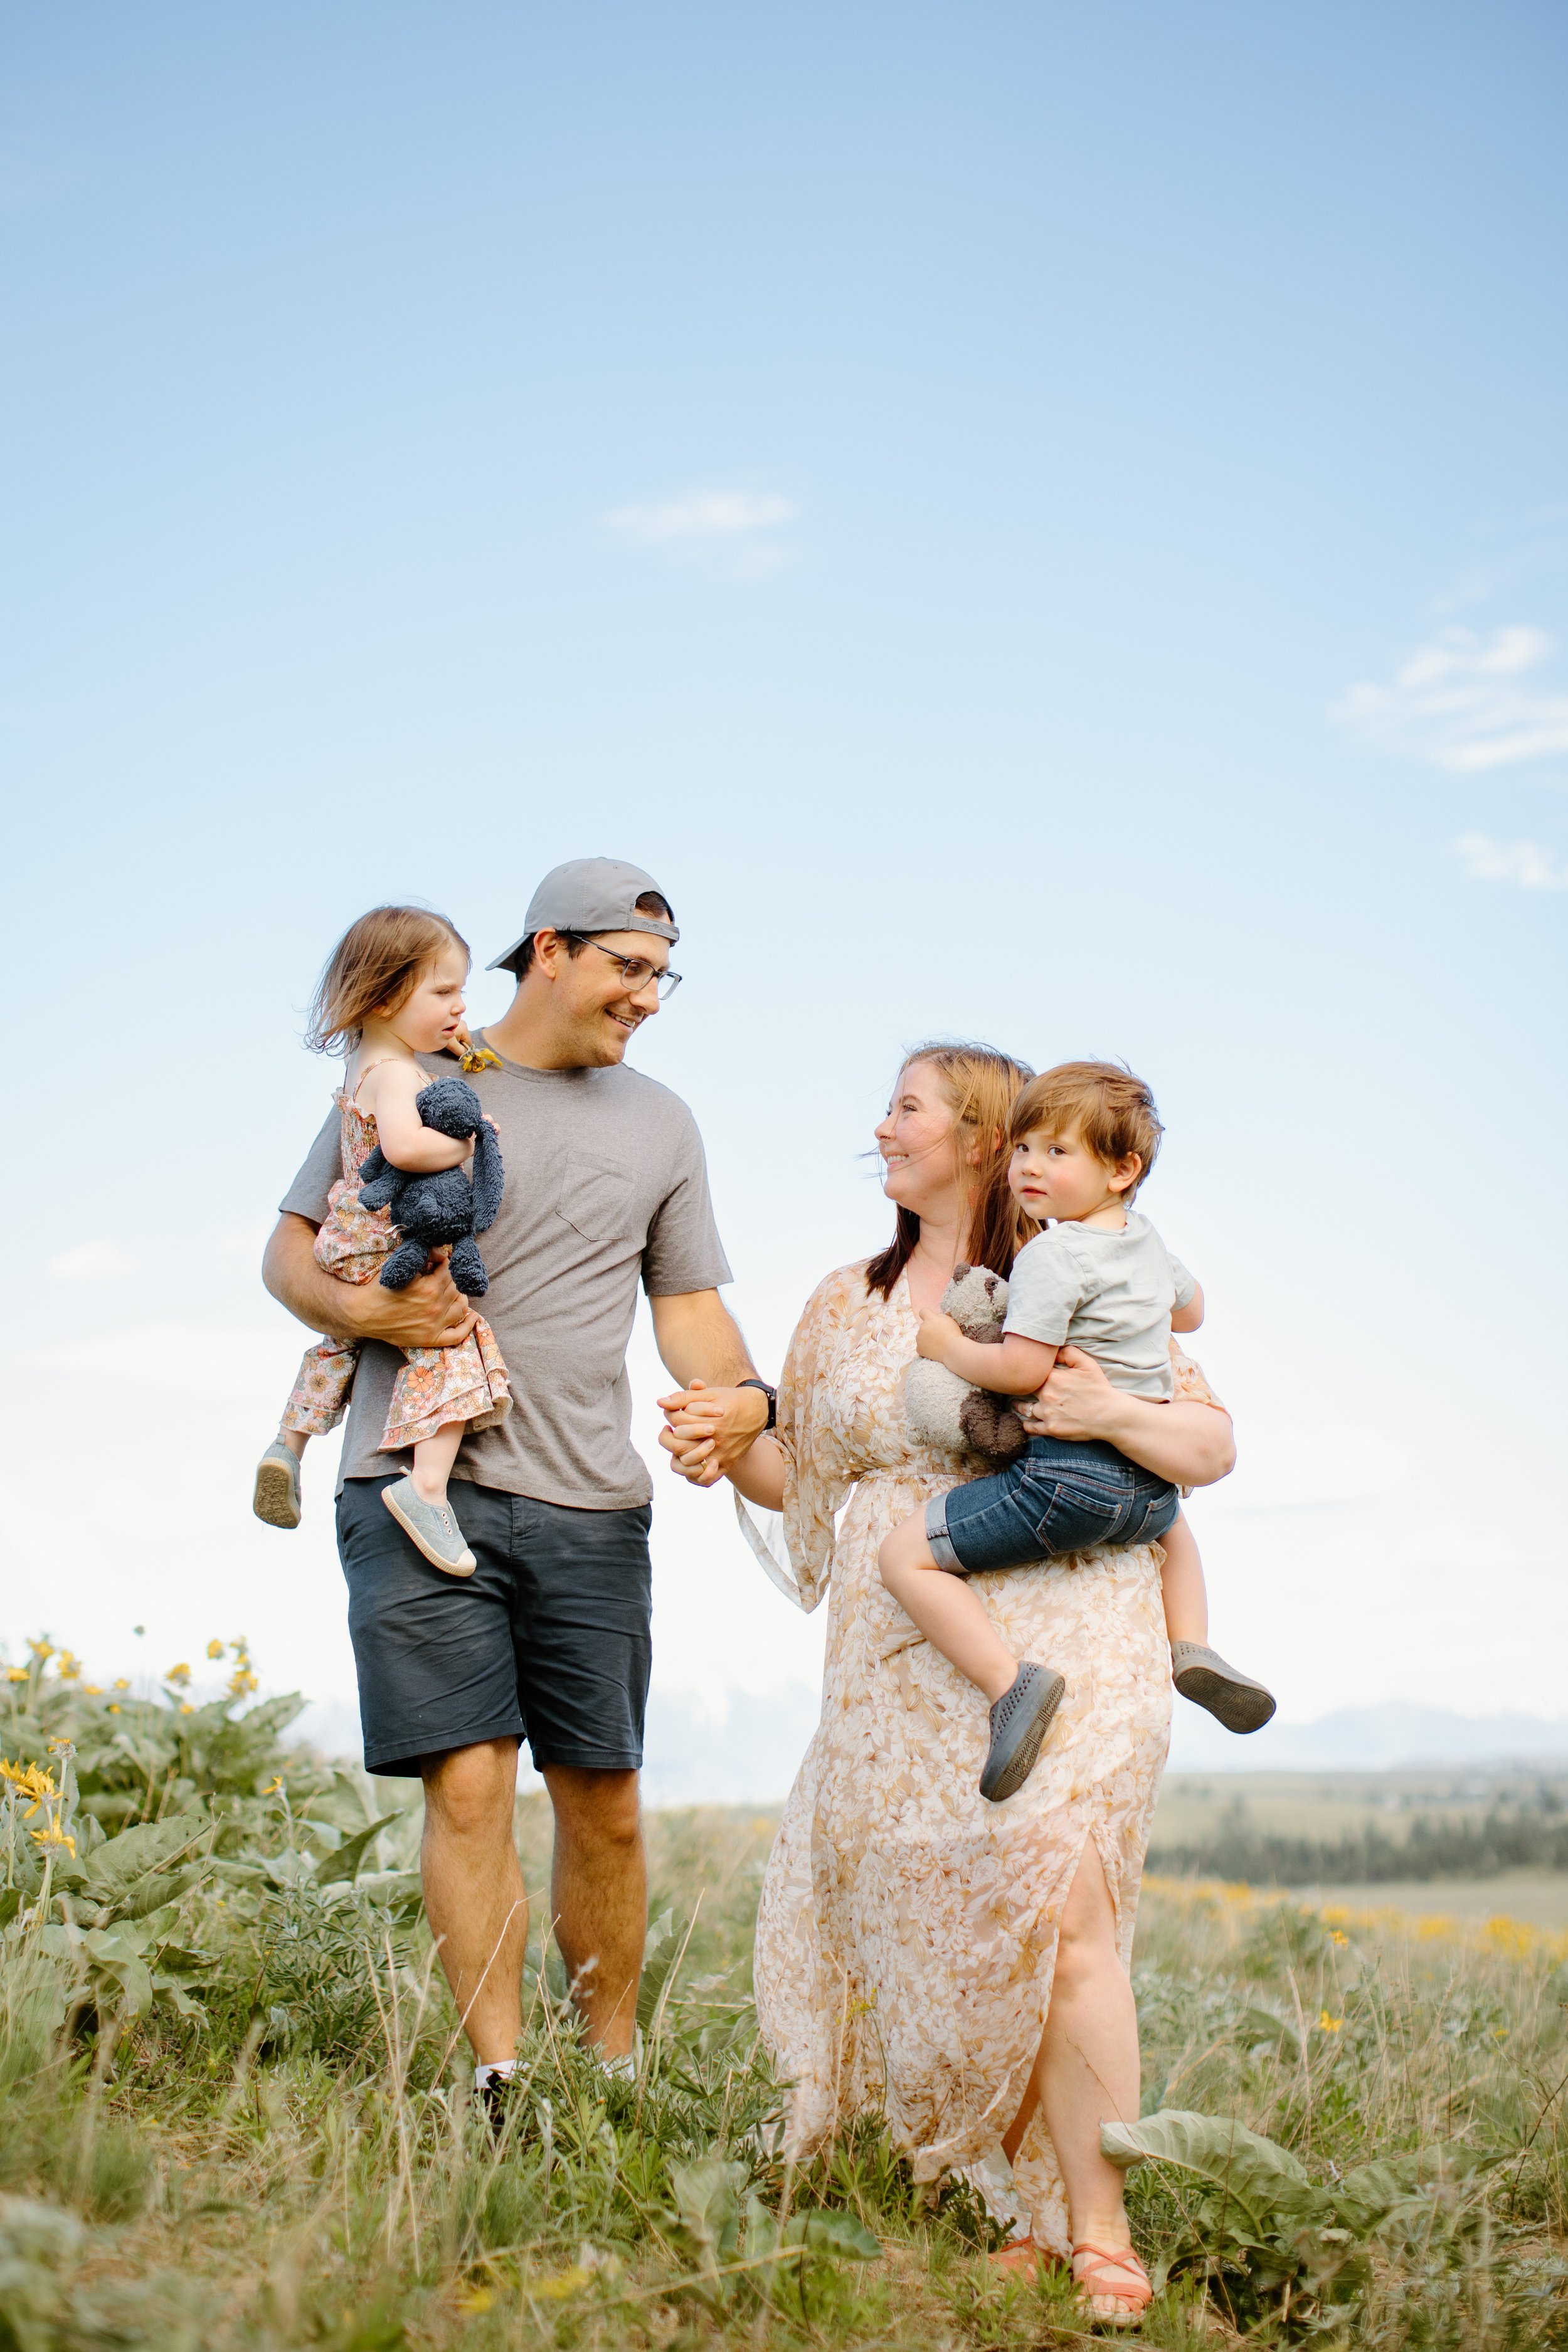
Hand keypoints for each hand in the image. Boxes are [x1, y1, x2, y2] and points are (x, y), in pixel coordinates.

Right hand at [357, 1245, 477, 1348]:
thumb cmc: (379, 1288)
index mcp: (430, 1288)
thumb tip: (441, 1252)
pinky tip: (473, 1316)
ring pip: (461, 1307)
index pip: (449, 1270)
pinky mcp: (430, 1339)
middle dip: (450, 1279)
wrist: (362, 1313)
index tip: (436, 1263)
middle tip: (440, 1276)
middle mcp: (436, 1308)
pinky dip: (468, 1326)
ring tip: (453, 1292)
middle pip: (456, 1287)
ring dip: (460, 1297)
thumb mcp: (401, 1266)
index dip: (443, 1263)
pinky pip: (457, 1335)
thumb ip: (424, 1256)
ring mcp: (435, 1325)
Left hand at [656, 1378, 769, 1486]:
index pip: (677, 1423)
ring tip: (678, 1446)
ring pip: (688, 1464)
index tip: (673, 1413)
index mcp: (710, 1422)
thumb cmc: (729, 1400)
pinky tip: (691, 1462)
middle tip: (669, 1431)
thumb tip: (659, 1402)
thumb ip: (683, 1397)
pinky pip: (705, 1479)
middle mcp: (715, 1441)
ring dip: (677, 1455)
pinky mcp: (726, 1464)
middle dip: (668, 1437)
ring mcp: (721, 1454)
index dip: (670, 1416)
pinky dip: (695, 1475)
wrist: (757, 1410)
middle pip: (678, 1446)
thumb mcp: (708, 1394)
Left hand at [915, 1309, 959, 1364]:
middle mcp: (922, 1327)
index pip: (923, 1311)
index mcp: (929, 1319)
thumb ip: (938, 1316)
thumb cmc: (953, 1334)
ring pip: (921, 1336)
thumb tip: (933, 1317)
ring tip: (938, 1343)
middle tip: (939, 1335)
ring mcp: (919, 1338)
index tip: (930, 1318)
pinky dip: (926, 1348)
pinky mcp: (919, 1348)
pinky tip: (934, 1349)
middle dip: (929, 1329)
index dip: (926, 1314)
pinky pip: (921, 1346)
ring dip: (927, 1338)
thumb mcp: (949, 1320)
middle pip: (923, 1326)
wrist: (953, 1350)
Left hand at [1016, 1344, 1120, 1441]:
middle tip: (1015, 1385)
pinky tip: (1024, 1420)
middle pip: (1024, 1389)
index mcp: (1053, 1378)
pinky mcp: (1051, 1429)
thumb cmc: (1099, 1388)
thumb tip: (1052, 1351)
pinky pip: (1030, 1427)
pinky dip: (1025, 1424)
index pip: (1030, 1372)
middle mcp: (1047, 1395)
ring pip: (1024, 1408)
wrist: (1110, 1414)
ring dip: (1018, 1405)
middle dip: (1020, 1387)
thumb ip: (1067, 1352)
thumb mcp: (1087, 1363)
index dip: (1028, 1371)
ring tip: (1015, 1403)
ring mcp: (1048, 1414)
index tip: (1025, 1372)